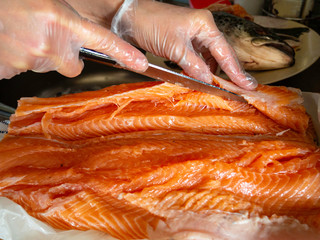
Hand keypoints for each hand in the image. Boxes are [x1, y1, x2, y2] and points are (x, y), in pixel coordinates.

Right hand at [0, 0, 146, 79]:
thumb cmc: (11, 1)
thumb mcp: (48, 2)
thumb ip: (66, 19)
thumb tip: (76, 32)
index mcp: (62, 21)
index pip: (103, 41)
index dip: (124, 53)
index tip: (140, 63)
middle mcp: (50, 44)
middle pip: (73, 65)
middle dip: (65, 56)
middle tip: (46, 37)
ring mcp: (31, 59)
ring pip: (49, 66)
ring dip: (40, 54)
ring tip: (21, 33)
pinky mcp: (12, 68)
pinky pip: (25, 69)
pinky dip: (19, 59)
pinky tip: (11, 42)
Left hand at [112, 0, 256, 89]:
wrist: (130, 18)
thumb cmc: (151, 23)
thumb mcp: (175, 48)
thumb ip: (194, 65)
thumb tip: (208, 81)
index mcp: (204, 25)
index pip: (224, 51)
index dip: (236, 70)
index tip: (247, 84)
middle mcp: (202, 29)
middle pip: (220, 54)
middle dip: (228, 72)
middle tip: (239, 88)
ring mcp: (193, 35)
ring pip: (208, 58)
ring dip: (211, 72)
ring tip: (220, 87)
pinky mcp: (183, 42)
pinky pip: (197, 58)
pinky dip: (199, 69)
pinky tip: (200, 78)